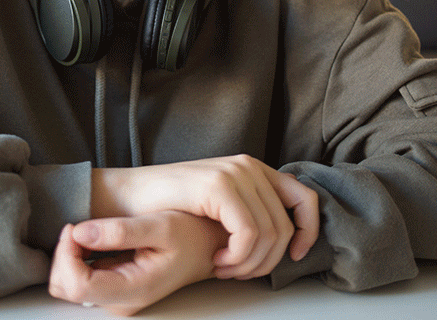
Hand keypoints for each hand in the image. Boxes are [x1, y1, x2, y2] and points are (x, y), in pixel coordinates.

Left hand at [48, 212, 227, 315]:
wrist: (208, 247)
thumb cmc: (192, 236)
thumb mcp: (161, 225)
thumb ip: (120, 231)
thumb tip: (80, 233)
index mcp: (133, 288)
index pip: (76, 284)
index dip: (66, 254)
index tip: (75, 227)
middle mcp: (121, 300)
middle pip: (65, 287)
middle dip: (65, 254)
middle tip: (81, 227)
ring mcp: (116, 297)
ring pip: (68, 283)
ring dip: (70, 255)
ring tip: (90, 231)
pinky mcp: (113, 288)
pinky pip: (80, 277)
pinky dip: (79, 257)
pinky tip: (96, 240)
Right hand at [92, 155, 318, 279]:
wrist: (128, 199)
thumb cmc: (169, 208)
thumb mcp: (219, 208)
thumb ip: (249, 211)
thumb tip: (286, 240)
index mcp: (253, 169)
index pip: (305, 198)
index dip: (308, 232)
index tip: (294, 256)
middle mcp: (249, 165)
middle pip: (286, 226)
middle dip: (267, 261)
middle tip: (237, 272)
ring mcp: (235, 172)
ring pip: (270, 233)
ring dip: (249, 263)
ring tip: (223, 268)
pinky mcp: (219, 185)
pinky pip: (250, 233)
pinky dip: (238, 256)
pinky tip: (217, 261)